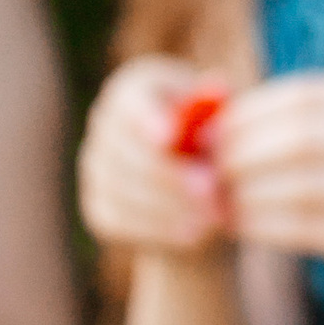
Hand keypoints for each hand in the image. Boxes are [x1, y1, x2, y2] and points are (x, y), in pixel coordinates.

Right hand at [79, 56, 242, 258]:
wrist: (205, 192)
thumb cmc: (222, 142)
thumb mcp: (228, 122)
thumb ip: (219, 110)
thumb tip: (219, 89)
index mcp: (135, 87)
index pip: (127, 101)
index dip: (145, 119)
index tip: (171, 139)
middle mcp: (104, 123)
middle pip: (121, 149)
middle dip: (167, 173)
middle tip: (211, 191)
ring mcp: (95, 167)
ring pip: (121, 190)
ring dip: (169, 207)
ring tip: (213, 218)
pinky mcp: (97, 207)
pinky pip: (120, 221)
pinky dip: (158, 231)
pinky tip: (195, 237)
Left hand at [213, 70, 323, 323]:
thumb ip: (309, 129)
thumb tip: (214, 122)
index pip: (304, 95)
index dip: (246, 114)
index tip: (203, 135)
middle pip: (300, 138)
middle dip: (241, 155)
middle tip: (200, 173)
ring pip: (302, 186)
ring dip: (247, 195)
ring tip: (211, 203)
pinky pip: (313, 229)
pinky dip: (267, 226)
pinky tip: (238, 228)